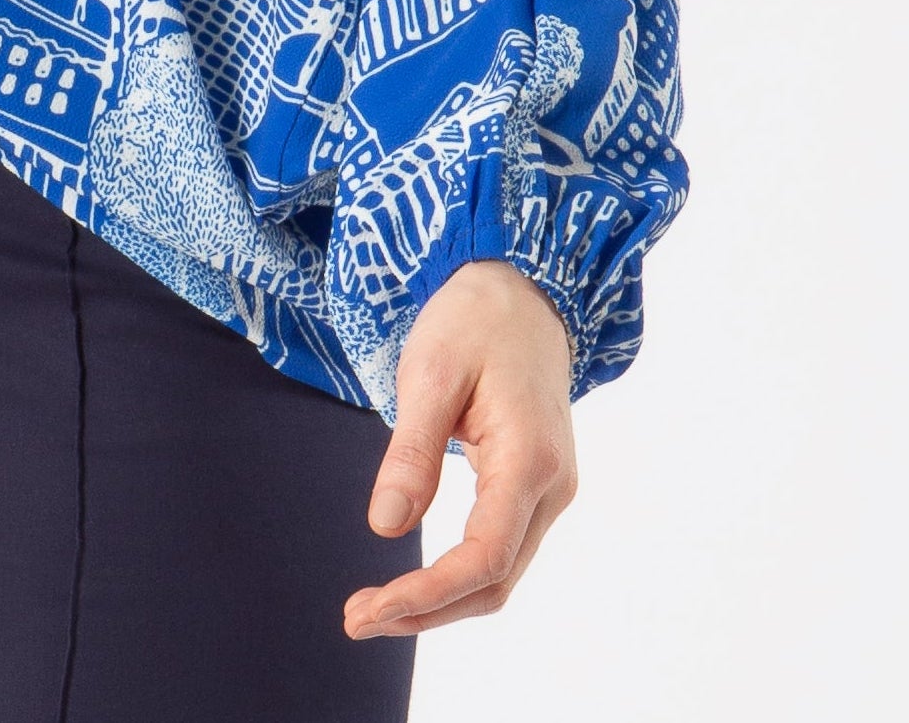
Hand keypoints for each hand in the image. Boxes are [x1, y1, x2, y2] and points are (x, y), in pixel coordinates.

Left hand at [345, 258, 577, 641]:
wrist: (523, 289)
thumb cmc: (474, 320)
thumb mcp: (430, 372)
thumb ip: (412, 452)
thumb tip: (385, 526)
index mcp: (530, 460)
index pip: (485, 558)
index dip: (429, 594)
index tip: (371, 608)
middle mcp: (552, 487)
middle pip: (495, 581)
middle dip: (426, 611)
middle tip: (355, 619)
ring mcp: (550, 490)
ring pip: (500, 573)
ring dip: (440, 602)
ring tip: (374, 609)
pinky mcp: (536, 486)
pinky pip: (501, 548)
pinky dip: (458, 576)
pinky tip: (416, 581)